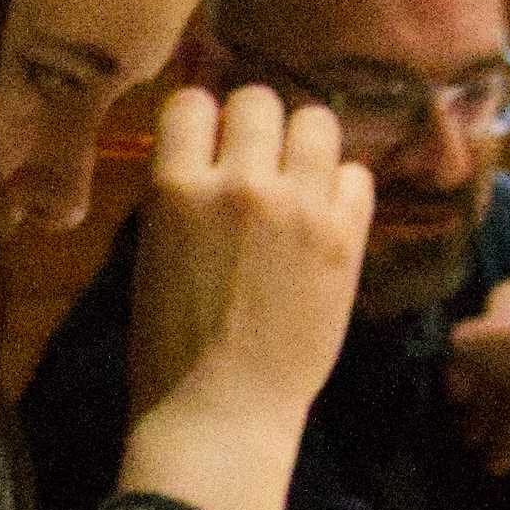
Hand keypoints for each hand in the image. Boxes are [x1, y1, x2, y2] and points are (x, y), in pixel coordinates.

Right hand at [114, 85, 375, 509]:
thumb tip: (209, 158)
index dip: (200, 120)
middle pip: (260, 99)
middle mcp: (242, 184)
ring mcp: (300, 208)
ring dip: (303, 144)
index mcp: (176, 190)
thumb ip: (181, 197)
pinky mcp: (346, 238)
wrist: (222, 409)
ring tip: (297, 179)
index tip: (206, 142)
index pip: (192, 102)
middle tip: (255, 159)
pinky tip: (325, 217)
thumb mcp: (153, 254)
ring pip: (317, 122)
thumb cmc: (169, 345)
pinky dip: (341, 189)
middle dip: (254, 124)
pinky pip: (356, 176)